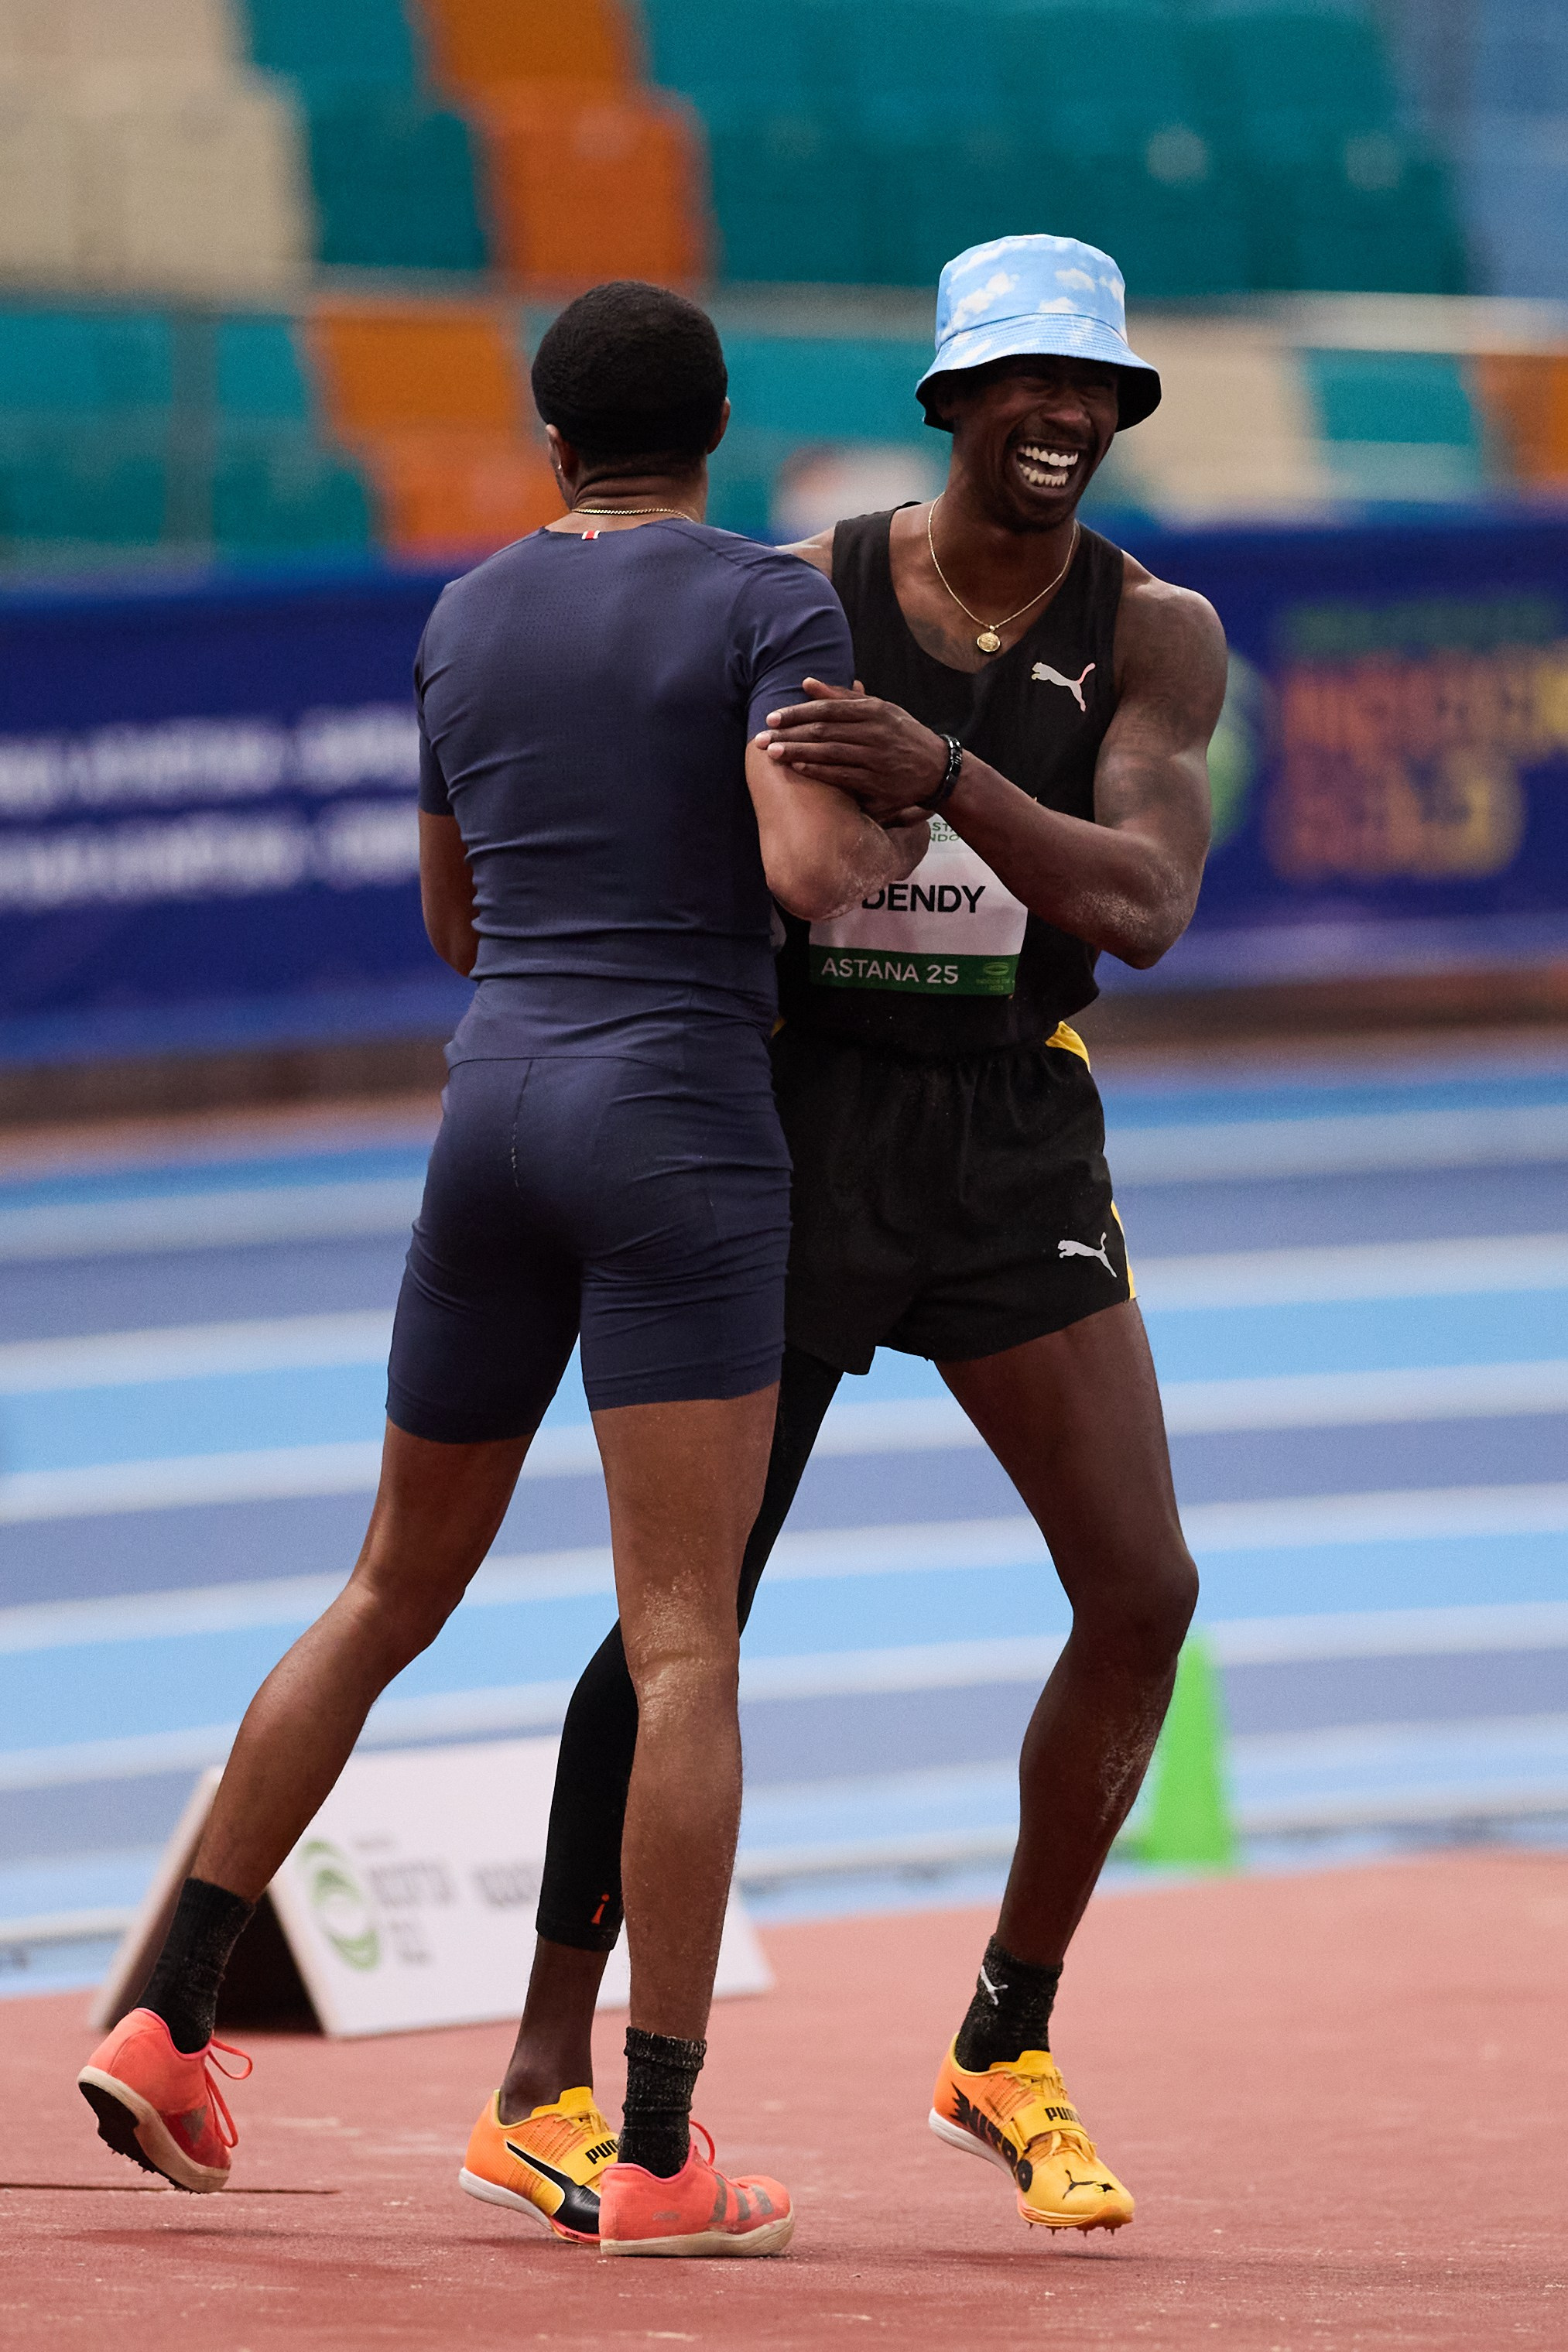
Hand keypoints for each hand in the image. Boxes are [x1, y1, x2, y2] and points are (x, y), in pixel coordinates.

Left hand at [756, 679, 948, 818]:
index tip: (772, 718)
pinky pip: (842, 775)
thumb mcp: (878, 709)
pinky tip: (798, 768)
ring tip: (771, 754)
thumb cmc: (901, 735)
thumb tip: (806, 683)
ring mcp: (877, 758)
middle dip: (789, 734)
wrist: (937, 768)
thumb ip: (841, 698)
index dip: (797, 713)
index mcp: (873, 710)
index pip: (828, 708)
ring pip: (830, 752)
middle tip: (761, 739)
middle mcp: (875, 732)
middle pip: (824, 730)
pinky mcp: (878, 783)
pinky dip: (818, 771)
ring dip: (798, 753)